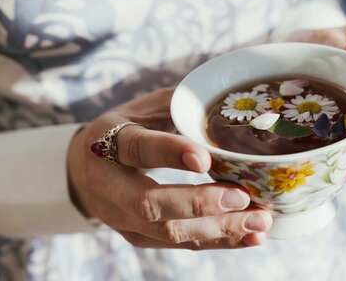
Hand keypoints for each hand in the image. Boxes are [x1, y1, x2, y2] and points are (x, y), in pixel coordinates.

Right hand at [67, 88, 271, 249]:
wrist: (84, 171)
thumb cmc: (124, 131)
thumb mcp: (141, 109)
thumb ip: (178, 105)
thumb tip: (228, 100)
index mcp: (107, 144)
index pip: (137, 149)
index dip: (170, 153)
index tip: (206, 158)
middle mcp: (110, 188)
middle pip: (151, 204)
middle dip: (200, 204)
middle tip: (242, 197)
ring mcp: (123, 219)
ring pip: (170, 232)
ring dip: (220, 229)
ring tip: (261, 219)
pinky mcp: (140, 239)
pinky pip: (182, 245)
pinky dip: (221, 242)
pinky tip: (252, 235)